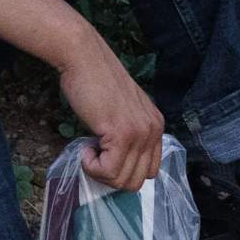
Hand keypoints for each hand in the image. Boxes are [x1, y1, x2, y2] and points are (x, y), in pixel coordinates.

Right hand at [61, 39, 168, 192]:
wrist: (83, 58)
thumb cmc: (95, 82)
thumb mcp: (122, 111)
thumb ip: (128, 134)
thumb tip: (119, 165)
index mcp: (156, 125)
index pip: (149, 171)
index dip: (123, 171)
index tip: (105, 157)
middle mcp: (153, 130)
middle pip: (136, 181)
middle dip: (110, 177)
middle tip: (94, 157)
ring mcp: (140, 133)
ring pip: (122, 180)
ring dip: (99, 172)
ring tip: (88, 149)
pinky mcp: (122, 133)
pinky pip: (108, 171)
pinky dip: (91, 167)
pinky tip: (85, 149)